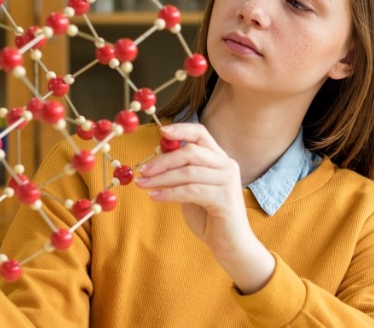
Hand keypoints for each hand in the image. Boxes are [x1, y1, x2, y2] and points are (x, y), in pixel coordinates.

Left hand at [135, 123, 274, 292]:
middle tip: (142, 170)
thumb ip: (183, 173)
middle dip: (163, 160)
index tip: (161, 131)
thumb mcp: (194, 190)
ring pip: (188, 172)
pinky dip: (169, 193)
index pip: (202, 134)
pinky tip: (155, 197)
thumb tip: (157, 160)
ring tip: (143, 185)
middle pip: (191, 152)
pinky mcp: (225, 198)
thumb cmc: (210, 217)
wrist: (231, 245)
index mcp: (221, 160)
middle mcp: (227, 166)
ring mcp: (228, 181)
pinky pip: (190, 191)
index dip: (182, 129)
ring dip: (161, 178)